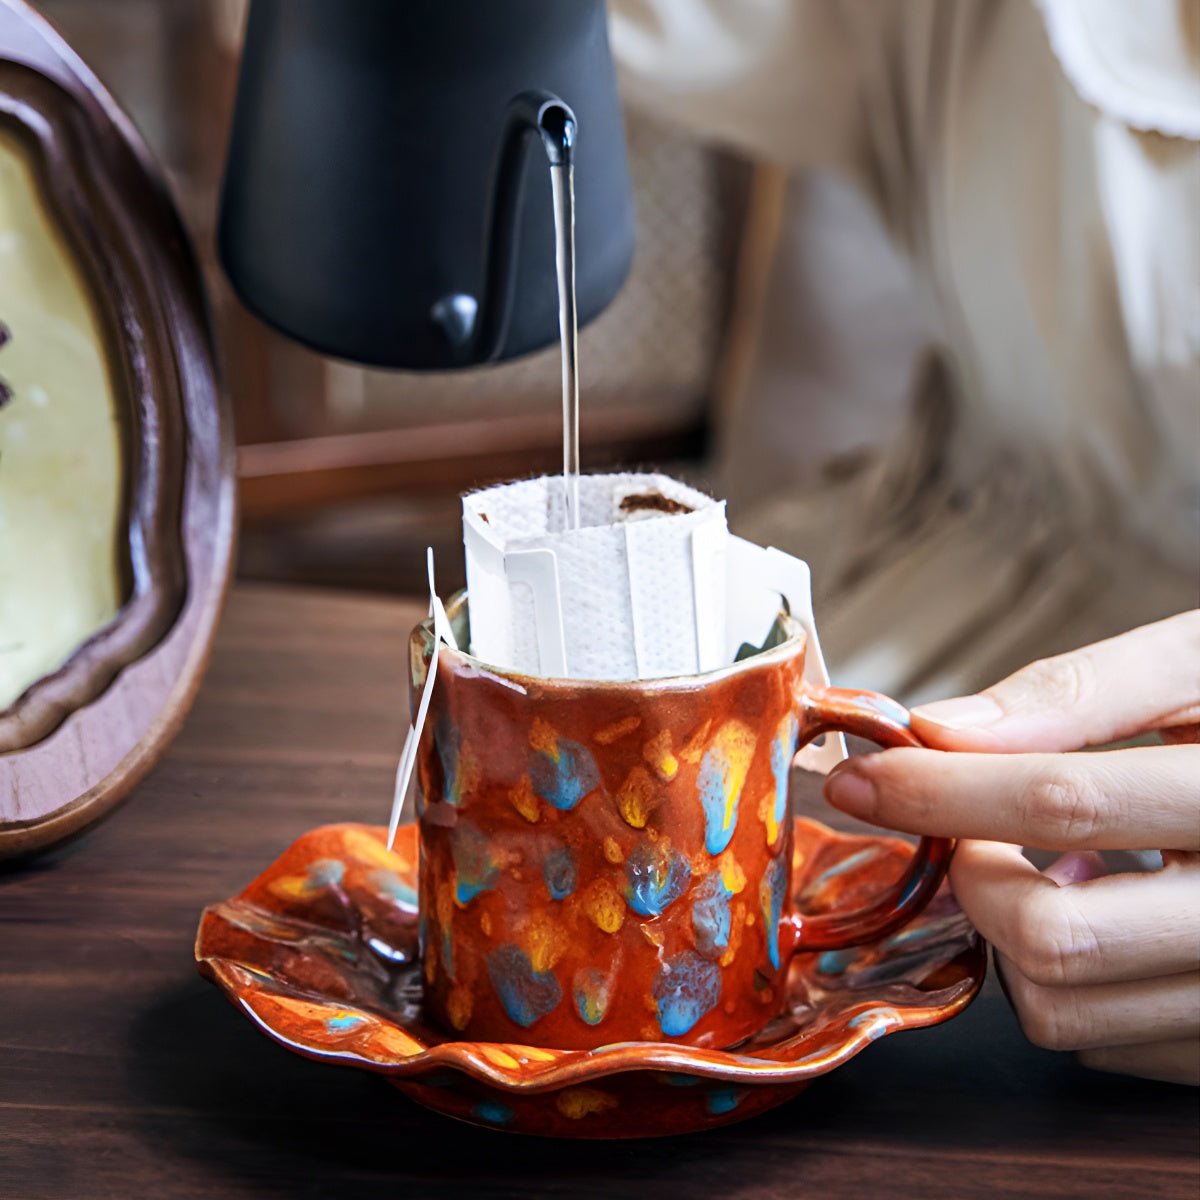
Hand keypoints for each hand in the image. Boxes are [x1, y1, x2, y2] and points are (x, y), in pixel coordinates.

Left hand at [823, 612, 1199, 1084]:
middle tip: (974, 830)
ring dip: (1012, 933)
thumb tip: (939, 729)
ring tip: (1053, 865)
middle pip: (1051, 934)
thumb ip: (1079, 692)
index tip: (864, 777)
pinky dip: (1067, 978)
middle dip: (974, 876)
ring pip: (1061, 1008)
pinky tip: (1107, 910)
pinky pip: (1102, 1041)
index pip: (1064, 801)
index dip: (940, 789)